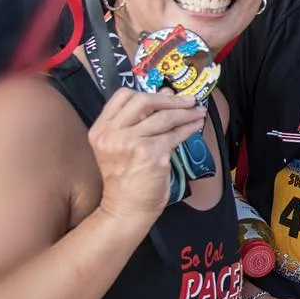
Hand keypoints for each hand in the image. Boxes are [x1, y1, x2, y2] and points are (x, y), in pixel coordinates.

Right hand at [89, 89, 204, 226]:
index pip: (122, 97)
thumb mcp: (122, 146)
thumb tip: (166, 92)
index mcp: (101, 130)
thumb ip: (139, 121)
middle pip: (143, 101)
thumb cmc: (127, 178)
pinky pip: (174, 135)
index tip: (167, 93)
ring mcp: (130, 143)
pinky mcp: (150, 154)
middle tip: (189, 100)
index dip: (148, 91)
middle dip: (171, 99)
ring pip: (164, 118)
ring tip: (198, 111)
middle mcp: (112, 134)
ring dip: (186, 112)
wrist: (126, 207)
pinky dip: (189, 128)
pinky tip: (196, 125)